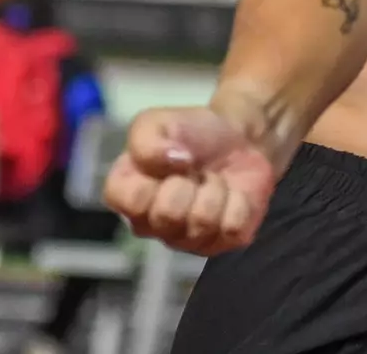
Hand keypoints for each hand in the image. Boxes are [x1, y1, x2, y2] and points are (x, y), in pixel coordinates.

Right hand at [102, 104, 281, 255]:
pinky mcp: (222, 243)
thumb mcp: (156, 122)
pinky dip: (239, 201)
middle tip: (194, 170)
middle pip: (169, 215)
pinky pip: (232, 227)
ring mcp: (186, 240)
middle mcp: (152, 225)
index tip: (170, 158)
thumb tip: (171, 159)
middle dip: (190, 181)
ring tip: (212, 179)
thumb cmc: (188, 133)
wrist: (237, 138)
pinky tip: (233, 193)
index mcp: (127, 196)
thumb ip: (146, 140)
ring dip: (216, 189)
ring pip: (203, 221)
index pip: (131, 201)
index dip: (156, 174)